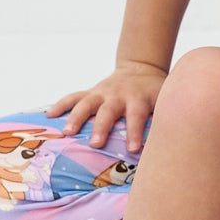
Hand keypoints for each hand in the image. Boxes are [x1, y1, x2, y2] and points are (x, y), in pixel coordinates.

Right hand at [48, 61, 166, 152]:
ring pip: (86, 103)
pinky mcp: (91, 92)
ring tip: (67, 132)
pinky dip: (60, 105)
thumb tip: (170, 145)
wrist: (140, 70)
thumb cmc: (154, 93)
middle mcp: (118, 95)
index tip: (133, 149)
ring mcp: (102, 93)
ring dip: (76, 117)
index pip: (137, 116)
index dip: (134, 132)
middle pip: (108, 111)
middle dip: (101, 127)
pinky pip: (73, 97)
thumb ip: (165, 118)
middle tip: (95, 144)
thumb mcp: (164, 100)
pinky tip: (48, 116)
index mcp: (138, 99)